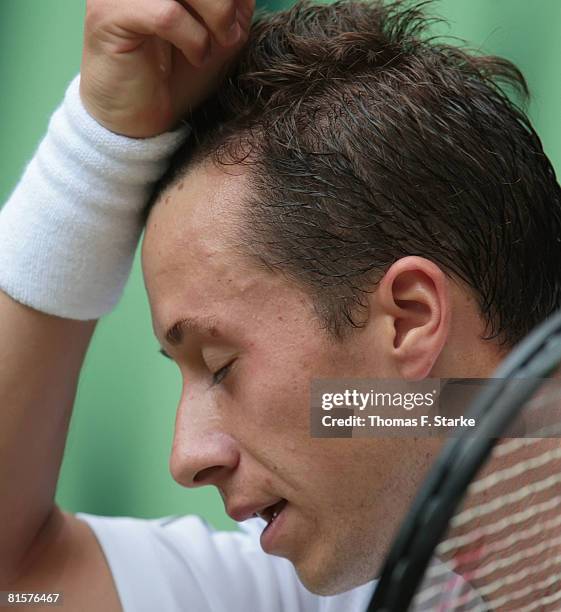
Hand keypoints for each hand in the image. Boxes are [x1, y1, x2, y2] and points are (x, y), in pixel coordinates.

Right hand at [80, 0, 253, 137]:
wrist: (139, 119)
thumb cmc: (176, 75)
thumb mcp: (218, 35)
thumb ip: (233, 6)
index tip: (236, 23)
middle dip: (225, 3)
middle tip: (229, 36)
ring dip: (215, 16)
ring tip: (212, 48)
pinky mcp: (108, 12)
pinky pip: (167, 13)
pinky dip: (193, 38)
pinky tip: (196, 57)